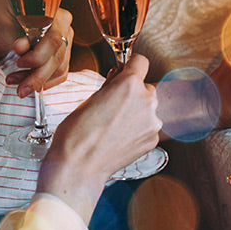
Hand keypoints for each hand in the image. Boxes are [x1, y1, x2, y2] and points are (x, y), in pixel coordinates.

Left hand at [10, 9, 73, 97]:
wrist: (7, 15)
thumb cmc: (4, 13)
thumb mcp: (5, 19)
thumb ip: (14, 33)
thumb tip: (21, 47)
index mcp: (56, 16)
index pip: (54, 40)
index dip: (38, 55)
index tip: (18, 62)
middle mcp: (66, 29)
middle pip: (58, 57)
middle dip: (37, 76)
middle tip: (19, 88)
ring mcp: (66, 43)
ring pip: (59, 69)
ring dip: (37, 81)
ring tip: (14, 81)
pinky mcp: (62, 55)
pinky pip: (59, 74)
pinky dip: (44, 83)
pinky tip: (27, 83)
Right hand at [37, 54, 159, 220]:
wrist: (79, 167)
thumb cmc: (76, 134)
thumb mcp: (90, 99)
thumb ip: (111, 84)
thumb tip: (119, 74)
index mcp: (129, 85)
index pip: (141, 62)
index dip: (131, 65)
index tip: (126, 70)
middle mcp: (147, 100)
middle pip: (145, 87)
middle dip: (132, 93)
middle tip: (112, 106)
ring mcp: (153, 121)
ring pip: (148, 108)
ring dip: (136, 112)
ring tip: (113, 126)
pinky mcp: (154, 138)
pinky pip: (148, 126)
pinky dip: (138, 129)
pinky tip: (119, 137)